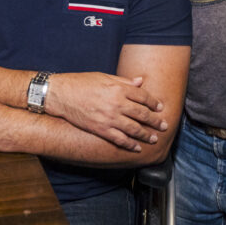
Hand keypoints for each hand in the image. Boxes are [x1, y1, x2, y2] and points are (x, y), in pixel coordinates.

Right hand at [46, 72, 166, 150]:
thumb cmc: (81, 82)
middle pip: (142, 114)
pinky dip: (130, 145)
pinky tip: (137, 147)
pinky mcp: (101, 129)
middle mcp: (116, 104)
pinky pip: (119, 139)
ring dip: (146, 135)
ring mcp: (109, 118)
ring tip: (154, 138)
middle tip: (164, 126)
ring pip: (134, 129)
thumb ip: (123, 81)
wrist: (61, 94)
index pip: (143, 97)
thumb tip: (140, 82)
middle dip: (155, 121)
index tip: (160, 107)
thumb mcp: (103, 77)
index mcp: (118, 88)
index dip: (154, 103)